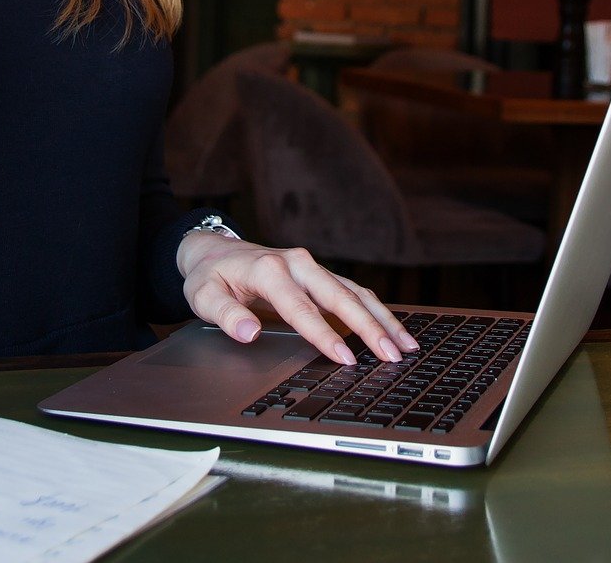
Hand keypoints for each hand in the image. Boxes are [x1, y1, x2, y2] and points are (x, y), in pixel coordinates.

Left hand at [177, 233, 419, 365]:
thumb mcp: (204, 296)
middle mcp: (297, 263)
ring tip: (406, 345)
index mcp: (269, 270)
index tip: (345, 359)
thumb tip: (248, 333)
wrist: (214, 251)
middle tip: (391, 355)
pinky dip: (375, 311)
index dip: (325, 335)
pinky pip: (354, 292)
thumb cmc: (210, 277)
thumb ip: (226, 315)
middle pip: (340, 297)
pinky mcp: (320, 274)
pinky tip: (394, 330)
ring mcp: (312, 267)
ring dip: (382, 319)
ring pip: (355, 292)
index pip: (302, 308)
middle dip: (369, 328)